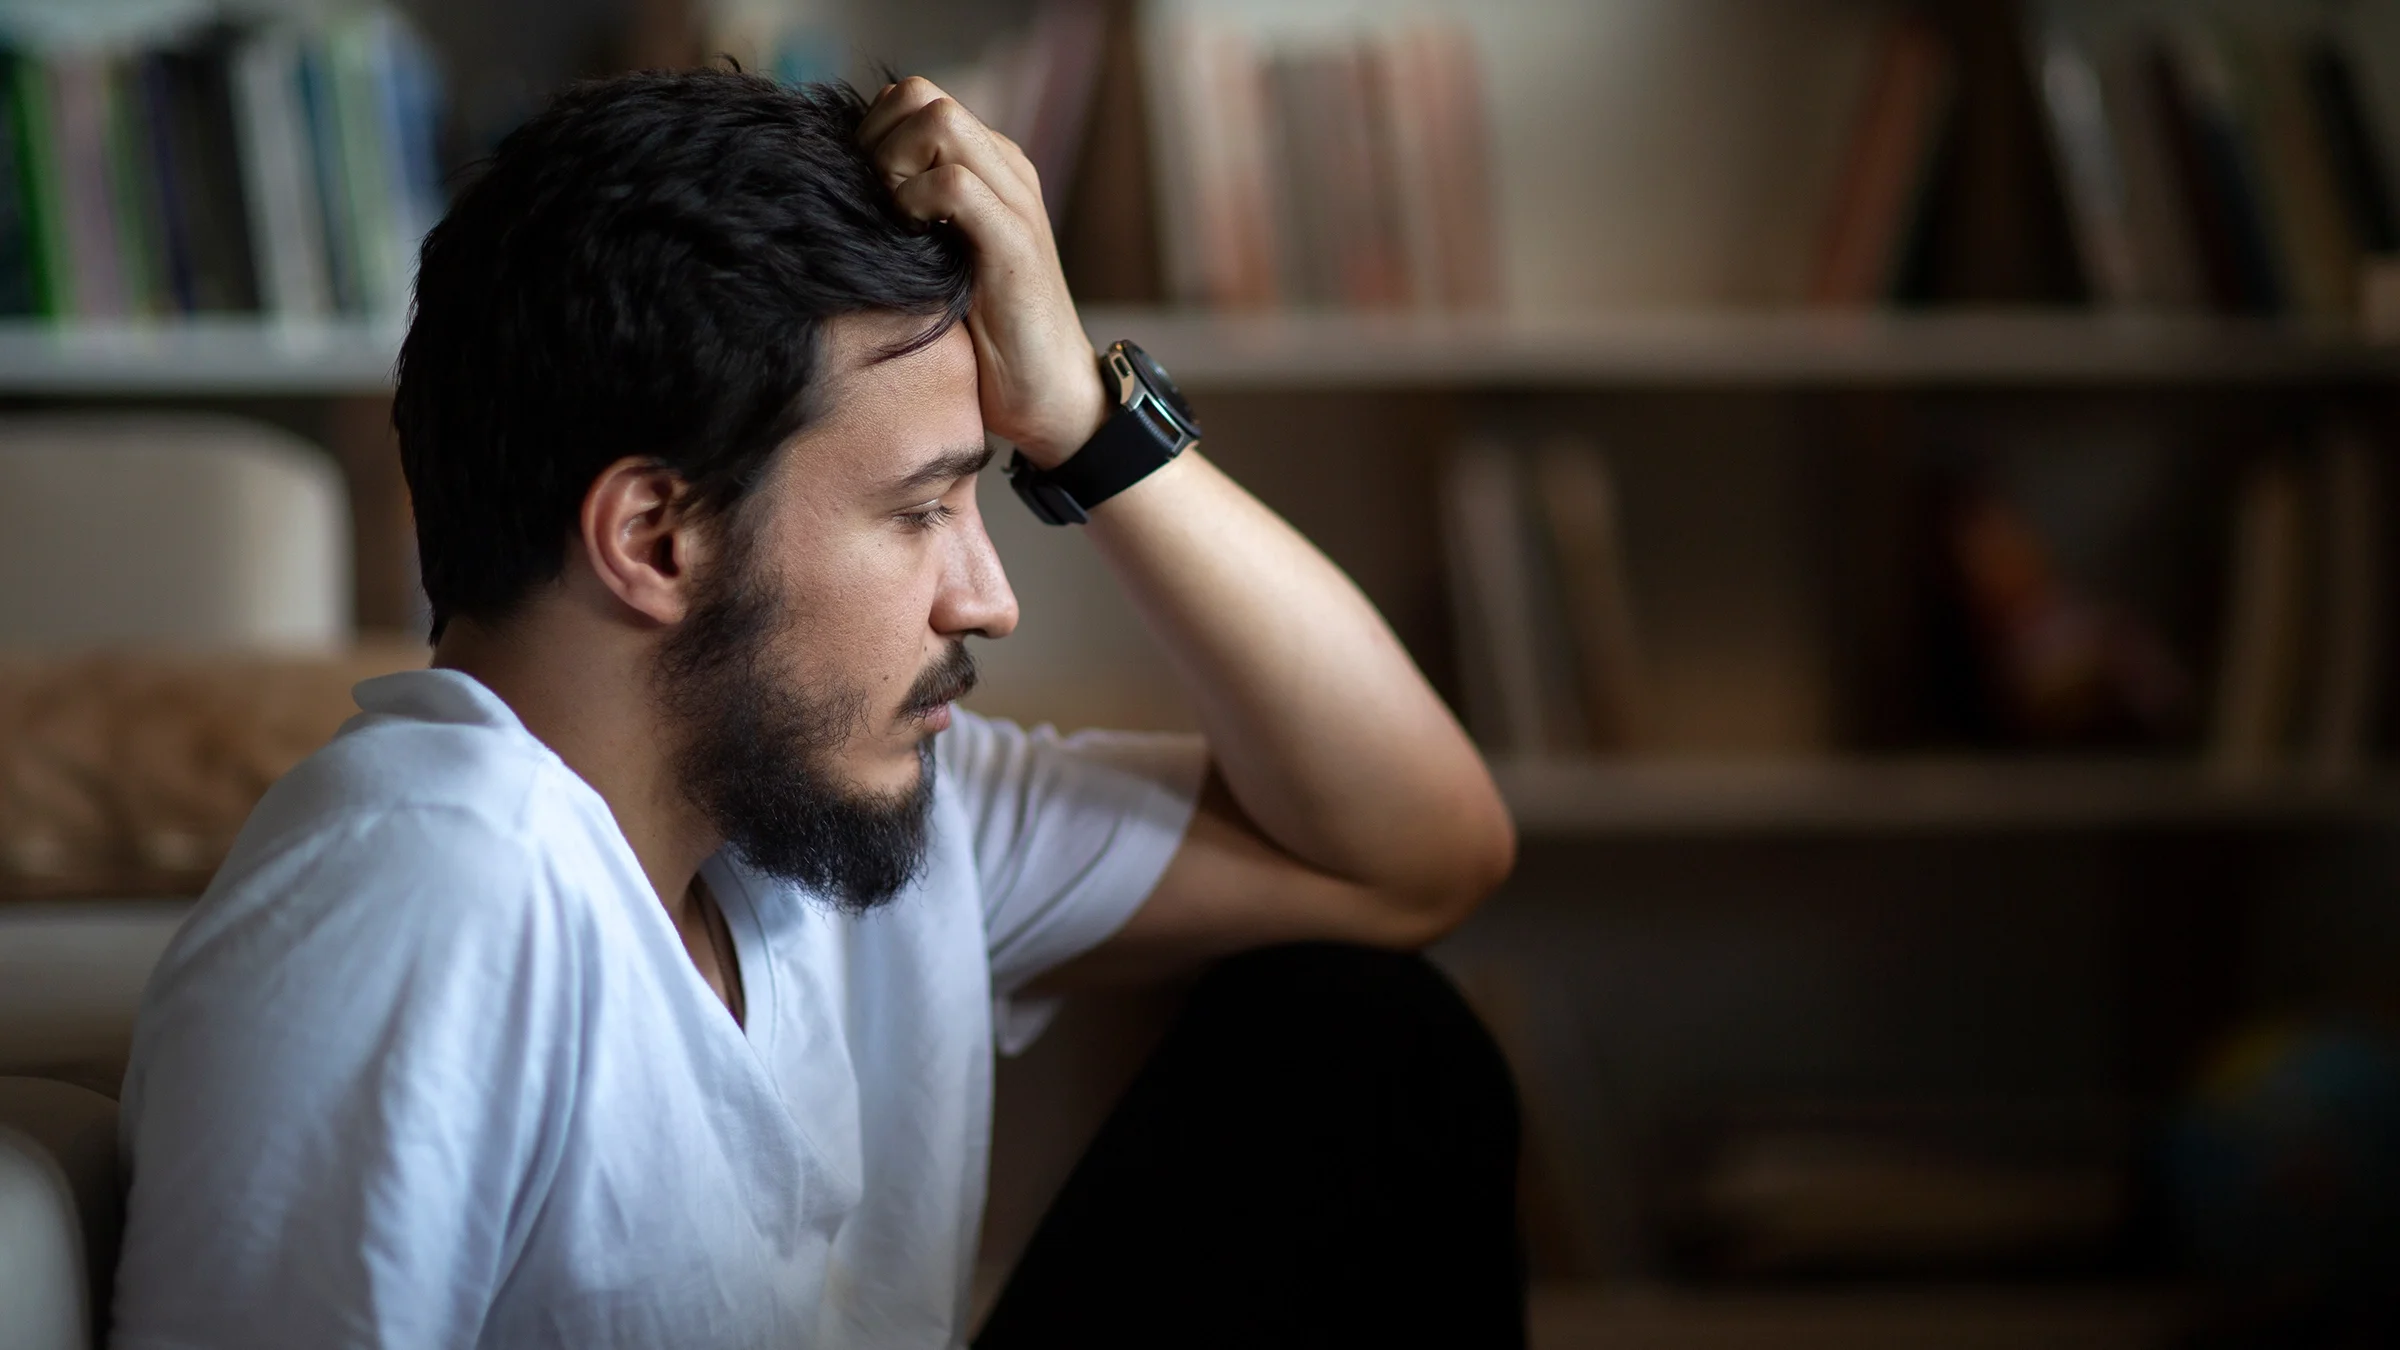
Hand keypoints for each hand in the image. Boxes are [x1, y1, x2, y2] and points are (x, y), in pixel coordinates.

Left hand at [859, 77, 1107, 466]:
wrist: (1049, 397)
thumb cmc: (984, 341)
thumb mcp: (933, 263)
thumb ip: (904, 217)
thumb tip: (833, 192)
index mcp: (986, 167)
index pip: (909, 98)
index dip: (869, 133)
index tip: (859, 194)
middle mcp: (1004, 169)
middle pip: (918, 94)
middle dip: (875, 140)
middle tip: (871, 205)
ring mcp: (1014, 200)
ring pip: (938, 120)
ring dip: (894, 166)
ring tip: (894, 222)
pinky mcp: (1015, 241)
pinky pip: (955, 183)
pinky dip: (917, 203)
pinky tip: (912, 244)